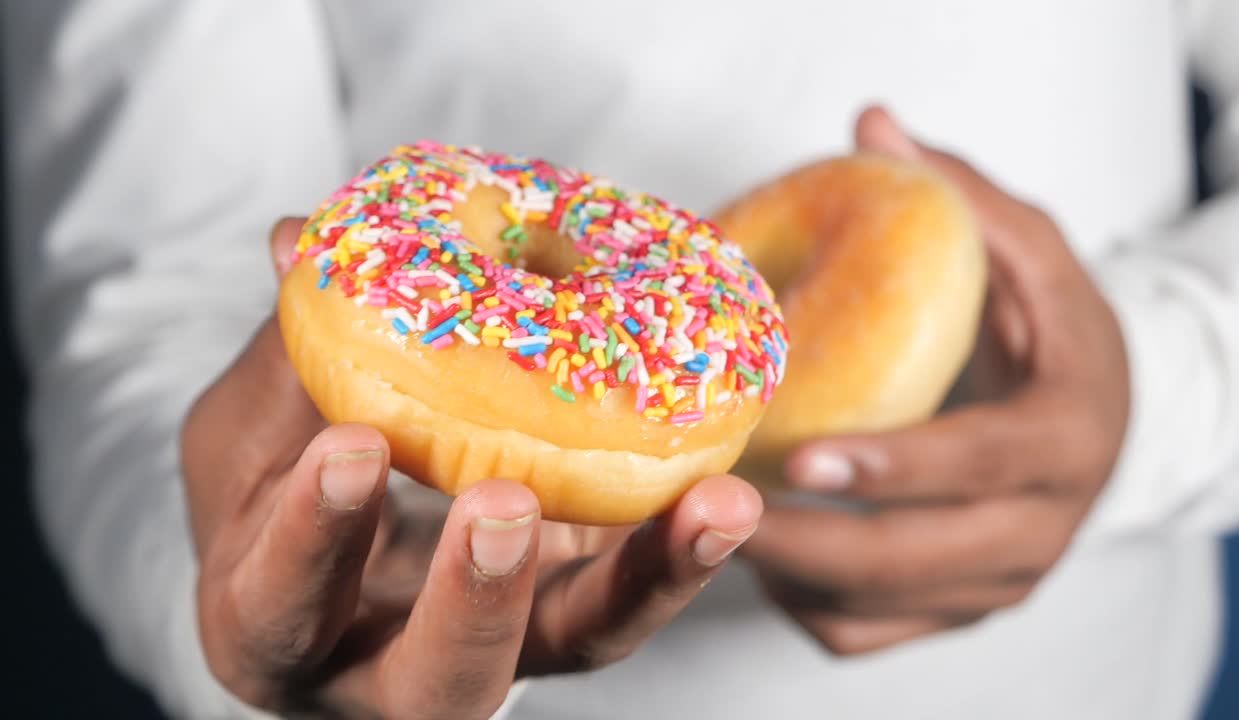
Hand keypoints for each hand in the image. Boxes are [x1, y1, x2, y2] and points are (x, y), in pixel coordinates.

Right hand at [182, 220, 761, 718]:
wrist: (337, 528)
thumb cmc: (274, 479)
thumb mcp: (254, 424)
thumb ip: (283, 351)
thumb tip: (296, 242)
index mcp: (273, 620)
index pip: (281, 602)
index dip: (315, 538)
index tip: (355, 445)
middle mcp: (385, 666)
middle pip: (439, 684)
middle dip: (474, 603)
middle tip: (505, 505)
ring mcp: (501, 646)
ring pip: (576, 649)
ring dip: (645, 581)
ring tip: (715, 505)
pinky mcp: (572, 609)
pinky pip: (632, 597)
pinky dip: (679, 554)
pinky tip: (724, 496)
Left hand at [739, 107, 1129, 654]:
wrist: (1101, 419)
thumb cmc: (1051, 328)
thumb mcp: (1027, 249)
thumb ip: (959, 192)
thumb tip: (872, 121)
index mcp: (1067, 435)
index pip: (978, 464)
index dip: (893, 465)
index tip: (802, 456)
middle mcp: (1043, 527)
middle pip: (916, 560)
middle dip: (808, 541)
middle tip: (711, 505)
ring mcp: (1001, 583)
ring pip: (883, 610)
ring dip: (790, 575)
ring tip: (711, 521)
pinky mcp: (959, 612)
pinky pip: (869, 636)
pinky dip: (804, 606)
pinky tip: (756, 553)